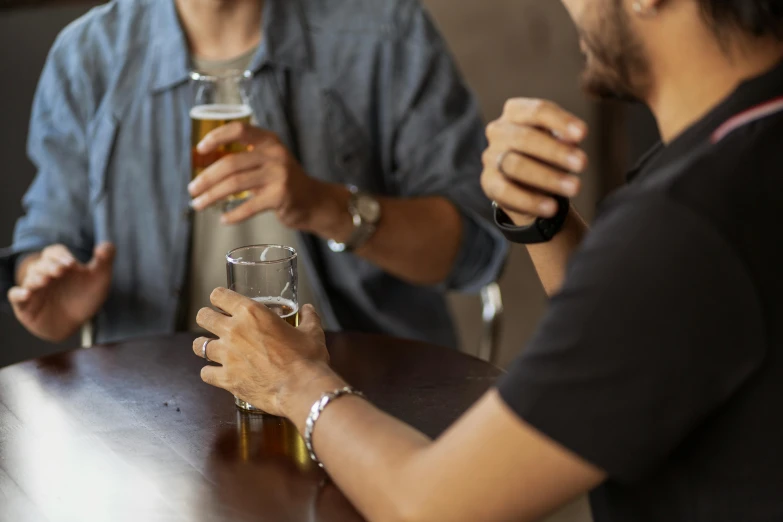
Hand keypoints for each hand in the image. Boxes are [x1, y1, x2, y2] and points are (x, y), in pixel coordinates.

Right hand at [8, 243, 115, 341]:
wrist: (75, 323)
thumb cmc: (85, 297)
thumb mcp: (100, 278)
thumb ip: (105, 260)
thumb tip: (106, 245)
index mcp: (60, 263)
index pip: (55, 252)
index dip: (61, 255)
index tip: (71, 263)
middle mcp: (44, 273)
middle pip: (41, 263)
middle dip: (50, 266)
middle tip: (60, 271)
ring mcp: (34, 288)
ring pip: (29, 278)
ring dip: (36, 278)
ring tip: (45, 281)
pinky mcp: (25, 304)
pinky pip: (15, 295)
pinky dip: (18, 293)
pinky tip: (27, 294)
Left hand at [188, 122, 334, 226]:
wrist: (314, 201)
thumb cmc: (284, 182)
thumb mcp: (269, 161)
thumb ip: (245, 158)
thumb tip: (205, 166)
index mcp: (269, 141)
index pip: (238, 130)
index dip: (216, 137)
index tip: (200, 150)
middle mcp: (275, 154)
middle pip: (231, 163)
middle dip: (206, 178)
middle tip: (192, 189)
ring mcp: (279, 175)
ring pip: (235, 184)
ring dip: (212, 196)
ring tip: (199, 205)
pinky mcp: (281, 196)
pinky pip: (249, 206)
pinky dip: (233, 215)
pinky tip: (224, 219)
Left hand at [193, 288, 339, 416]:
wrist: (302, 389)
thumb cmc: (307, 358)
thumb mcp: (311, 332)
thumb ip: (308, 317)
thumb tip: (308, 309)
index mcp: (252, 312)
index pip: (219, 295)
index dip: (219, 298)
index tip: (222, 302)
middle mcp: (234, 330)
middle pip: (203, 317)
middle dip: (207, 318)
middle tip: (215, 324)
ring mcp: (227, 355)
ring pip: (199, 345)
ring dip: (205, 345)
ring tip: (212, 348)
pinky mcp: (226, 379)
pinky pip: (205, 373)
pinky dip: (211, 372)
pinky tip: (218, 373)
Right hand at [481, 98, 587, 225]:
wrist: (529, 183)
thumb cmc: (547, 153)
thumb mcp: (558, 139)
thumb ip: (564, 136)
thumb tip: (573, 138)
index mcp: (516, 111)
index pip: (538, 111)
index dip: (561, 122)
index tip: (583, 134)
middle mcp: (499, 130)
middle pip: (525, 138)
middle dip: (555, 152)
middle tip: (582, 164)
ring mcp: (490, 157)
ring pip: (515, 165)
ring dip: (548, 177)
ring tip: (574, 187)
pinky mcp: (488, 182)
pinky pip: (506, 192)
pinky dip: (530, 201)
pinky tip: (551, 207)